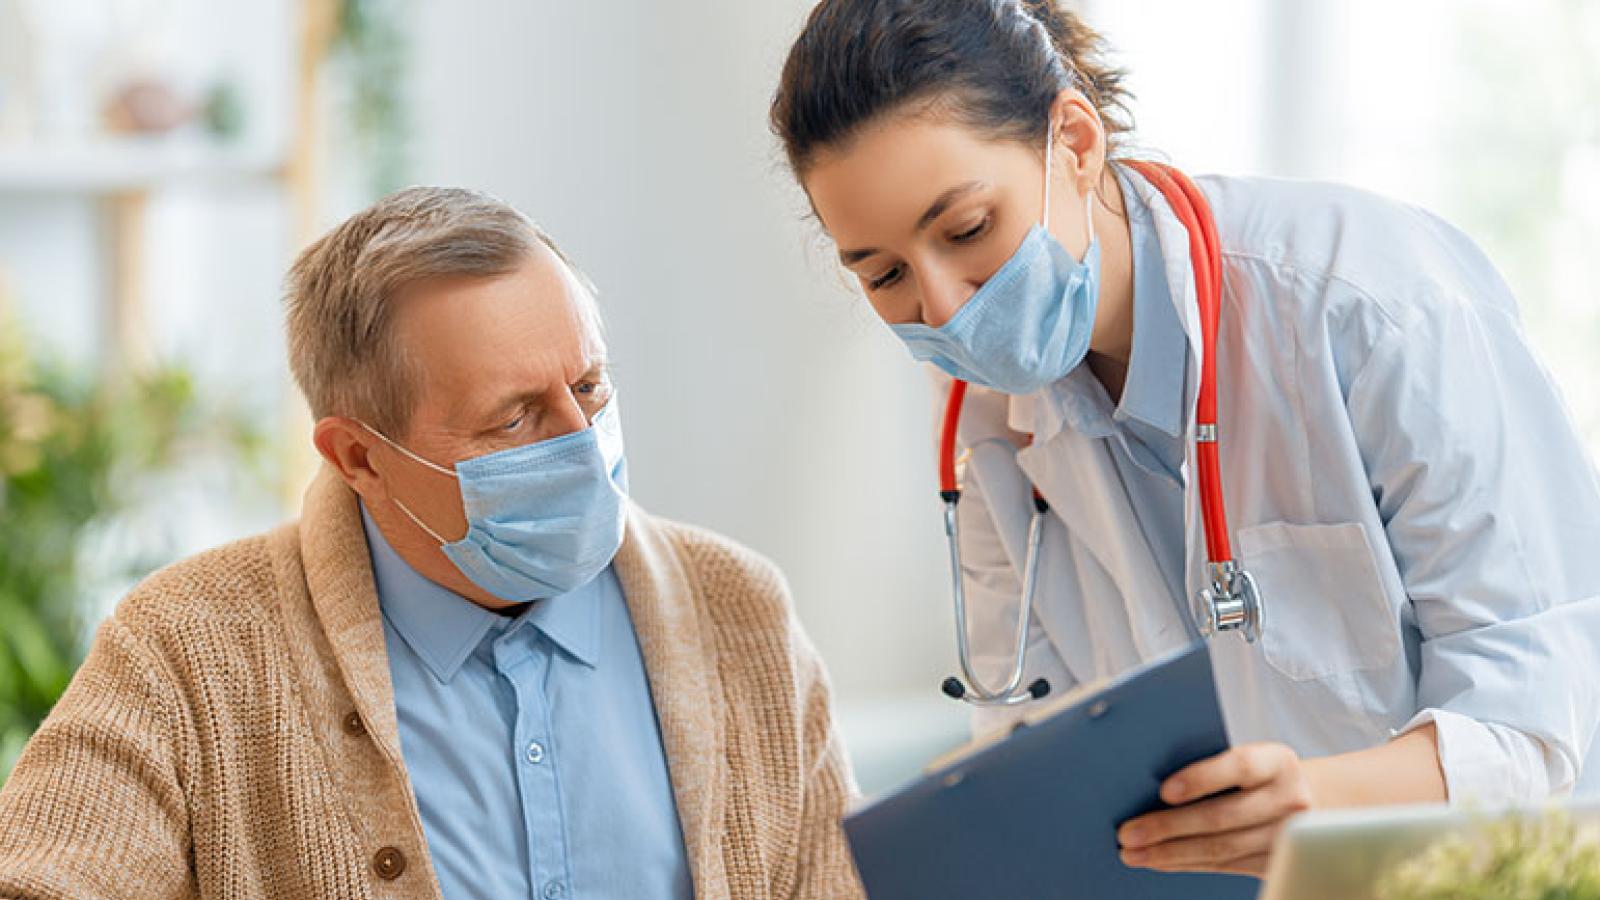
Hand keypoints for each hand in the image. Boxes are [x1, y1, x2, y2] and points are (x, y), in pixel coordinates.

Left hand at [1116, 742, 1313, 877]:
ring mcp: (1286, 836)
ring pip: (1221, 849)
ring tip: (1133, 852)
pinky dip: (1186, 863)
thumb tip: (1146, 779)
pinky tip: (1160, 860)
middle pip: (1222, 816)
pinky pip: (1224, 866)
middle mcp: (1289, 798)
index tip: (1164, 790)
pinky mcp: (1275, 863)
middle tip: (1128, 832)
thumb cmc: (1256, 772)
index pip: (1239, 766)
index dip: (1202, 777)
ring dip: (1170, 853)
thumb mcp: (1247, 756)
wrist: (1305, 799)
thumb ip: (1211, 761)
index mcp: (1277, 761)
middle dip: (1168, 827)